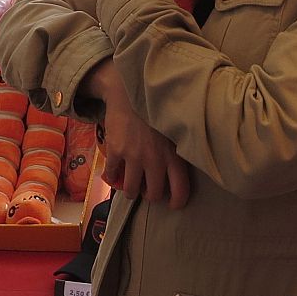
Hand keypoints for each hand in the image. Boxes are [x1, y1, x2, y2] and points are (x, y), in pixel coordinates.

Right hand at [86, 60, 190, 208]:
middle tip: (149, 189)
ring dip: (131, 190)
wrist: (131, 91)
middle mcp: (155, 159)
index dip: (177, 202)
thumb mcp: (175, 129)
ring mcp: (134, 156)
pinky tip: (114, 173)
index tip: (173, 205)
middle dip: (151, 195)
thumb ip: (179, 150)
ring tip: (132, 185)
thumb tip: (184, 169)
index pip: (181, 188)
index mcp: (174, 154)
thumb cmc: (157, 110)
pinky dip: (112, 177)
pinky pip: (112, 175)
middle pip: (154, 194)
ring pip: (132, 190)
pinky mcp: (116, 151)